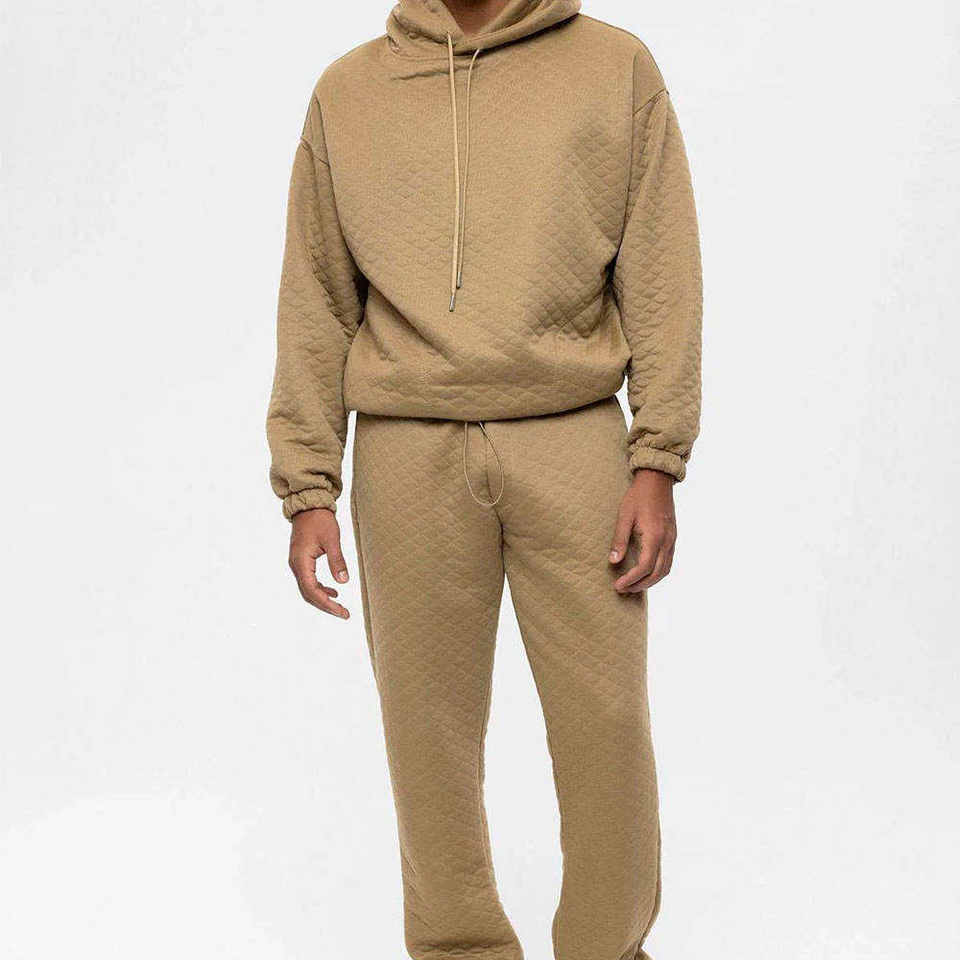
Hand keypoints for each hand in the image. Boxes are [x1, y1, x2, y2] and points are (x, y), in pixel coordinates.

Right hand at [288, 508, 349, 618]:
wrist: (308, 505)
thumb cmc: (320, 520)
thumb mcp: (332, 540)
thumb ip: (337, 561)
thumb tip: (343, 581)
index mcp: (301, 561)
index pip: (312, 590)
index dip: (326, 604)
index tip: (342, 611)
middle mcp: (296, 565)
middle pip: (308, 594)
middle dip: (326, 605)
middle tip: (344, 613)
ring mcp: (297, 563)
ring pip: (308, 589)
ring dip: (323, 599)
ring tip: (340, 606)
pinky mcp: (301, 561)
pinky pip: (309, 581)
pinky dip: (320, 589)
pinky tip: (334, 591)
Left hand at [609, 469, 676, 592]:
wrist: (657, 480)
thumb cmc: (638, 496)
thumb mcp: (624, 516)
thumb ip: (619, 539)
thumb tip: (613, 561)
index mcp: (655, 536)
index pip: (645, 566)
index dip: (631, 579)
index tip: (618, 585)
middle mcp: (667, 540)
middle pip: (657, 573)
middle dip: (640, 585)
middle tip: (623, 589)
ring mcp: (672, 540)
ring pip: (665, 569)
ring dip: (650, 581)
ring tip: (633, 585)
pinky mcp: (672, 538)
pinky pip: (668, 562)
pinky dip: (657, 572)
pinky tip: (645, 573)